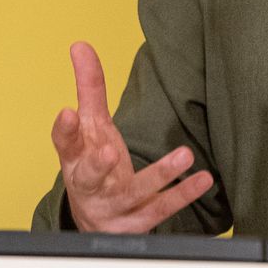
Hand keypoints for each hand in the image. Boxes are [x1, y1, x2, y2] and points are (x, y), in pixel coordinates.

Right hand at [50, 41, 214, 232]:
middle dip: (98, 165)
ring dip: (159, 175)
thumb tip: (80, 45)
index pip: (65, 144)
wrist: (97, 221)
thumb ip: (89, 88)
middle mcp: (89, 186)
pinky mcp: (137, 223)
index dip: (64, 130)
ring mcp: (114, 208)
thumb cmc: (93, 165)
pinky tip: (202, 179)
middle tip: (109, 151)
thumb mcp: (91, 128)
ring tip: (184, 155)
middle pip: (89, 177)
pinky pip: (161, 210)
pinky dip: (182, 195)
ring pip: (134, 194)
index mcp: (74, 159)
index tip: (67, 112)